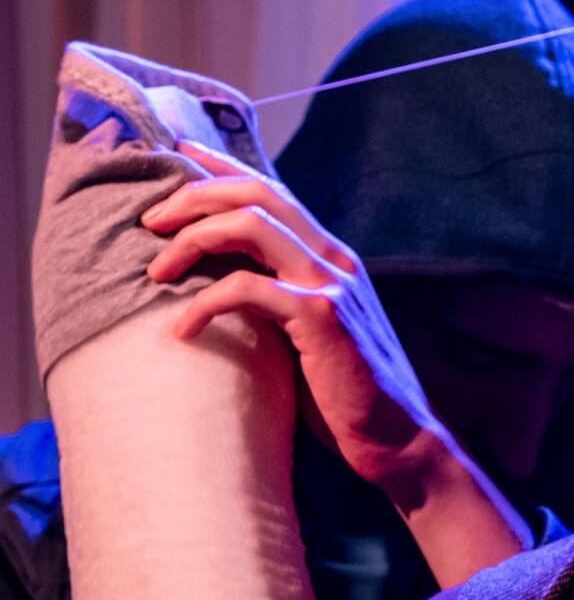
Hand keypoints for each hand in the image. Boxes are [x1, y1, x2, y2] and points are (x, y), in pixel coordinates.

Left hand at [140, 141, 449, 502]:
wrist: (398, 441)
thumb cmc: (346, 396)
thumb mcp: (307, 334)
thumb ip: (277, 299)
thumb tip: (219, 284)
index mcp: (330, 257)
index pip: (271, 191)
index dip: (219, 168)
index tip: (174, 159)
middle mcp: (333, 259)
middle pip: (256, 193)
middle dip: (193, 196)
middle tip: (150, 221)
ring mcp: (331, 284)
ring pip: (249, 225)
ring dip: (191, 238)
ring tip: (156, 270)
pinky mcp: (322, 318)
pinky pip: (247, 289)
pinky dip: (203, 304)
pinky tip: (181, 330)